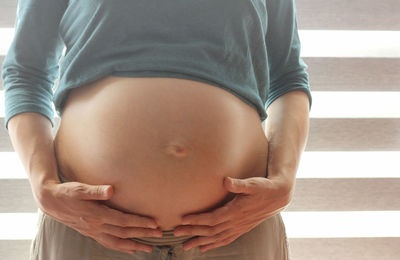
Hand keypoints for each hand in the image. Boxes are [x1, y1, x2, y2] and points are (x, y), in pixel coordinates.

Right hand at [34, 179, 162, 254]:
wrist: (51, 202)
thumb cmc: (67, 192)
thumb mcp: (80, 188)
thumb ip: (96, 190)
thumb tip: (111, 189)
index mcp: (97, 214)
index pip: (123, 221)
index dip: (140, 222)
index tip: (154, 223)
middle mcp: (96, 226)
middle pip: (124, 232)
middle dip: (143, 233)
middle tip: (160, 234)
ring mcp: (94, 231)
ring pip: (117, 242)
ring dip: (134, 245)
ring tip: (149, 248)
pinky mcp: (91, 232)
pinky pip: (108, 243)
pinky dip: (121, 247)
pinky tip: (130, 249)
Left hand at [173, 175, 292, 251]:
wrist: (278, 196)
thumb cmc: (264, 187)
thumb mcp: (253, 183)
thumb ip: (239, 184)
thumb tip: (226, 180)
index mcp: (236, 211)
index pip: (212, 218)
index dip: (197, 220)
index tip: (183, 219)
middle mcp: (236, 222)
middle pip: (210, 230)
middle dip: (192, 232)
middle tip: (176, 232)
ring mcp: (238, 227)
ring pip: (216, 238)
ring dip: (200, 241)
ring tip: (186, 246)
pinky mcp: (241, 229)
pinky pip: (225, 240)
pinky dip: (213, 245)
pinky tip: (204, 248)